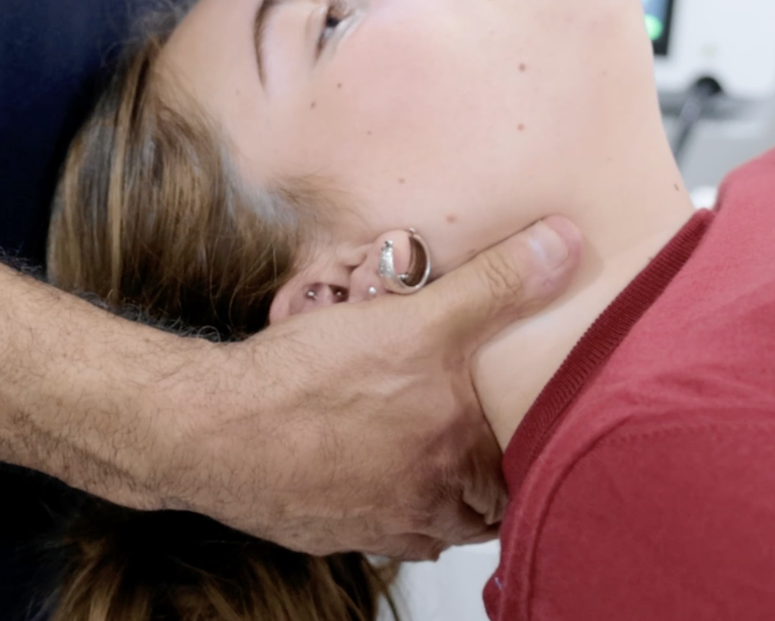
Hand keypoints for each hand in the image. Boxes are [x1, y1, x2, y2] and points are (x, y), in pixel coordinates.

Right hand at [160, 216, 582, 558]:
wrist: (213, 430)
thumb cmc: (310, 385)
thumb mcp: (417, 319)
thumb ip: (494, 286)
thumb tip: (561, 248)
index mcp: (459, 466)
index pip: (521, 477)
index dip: (523, 450)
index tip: (521, 428)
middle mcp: (422, 510)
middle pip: (475, 507)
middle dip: (477, 471)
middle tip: (472, 433)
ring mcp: (370, 526)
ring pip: (420, 517)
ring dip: (424, 483)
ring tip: (417, 441)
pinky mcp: (321, 527)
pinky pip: (362, 517)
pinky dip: (368, 488)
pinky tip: (354, 454)